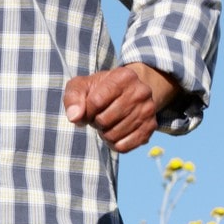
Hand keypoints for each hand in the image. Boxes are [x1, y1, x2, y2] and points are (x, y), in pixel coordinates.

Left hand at [62, 62, 177, 152]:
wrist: (127, 93)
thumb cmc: (99, 90)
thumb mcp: (81, 86)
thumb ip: (73, 98)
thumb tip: (74, 117)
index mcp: (124, 76)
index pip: (95, 102)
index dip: (86, 110)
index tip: (89, 107)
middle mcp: (141, 91)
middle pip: (104, 120)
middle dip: (95, 121)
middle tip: (99, 115)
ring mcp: (148, 110)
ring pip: (113, 136)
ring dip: (104, 133)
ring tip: (107, 122)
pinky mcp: (151, 128)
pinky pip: (124, 147)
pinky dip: (114, 144)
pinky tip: (115, 132)